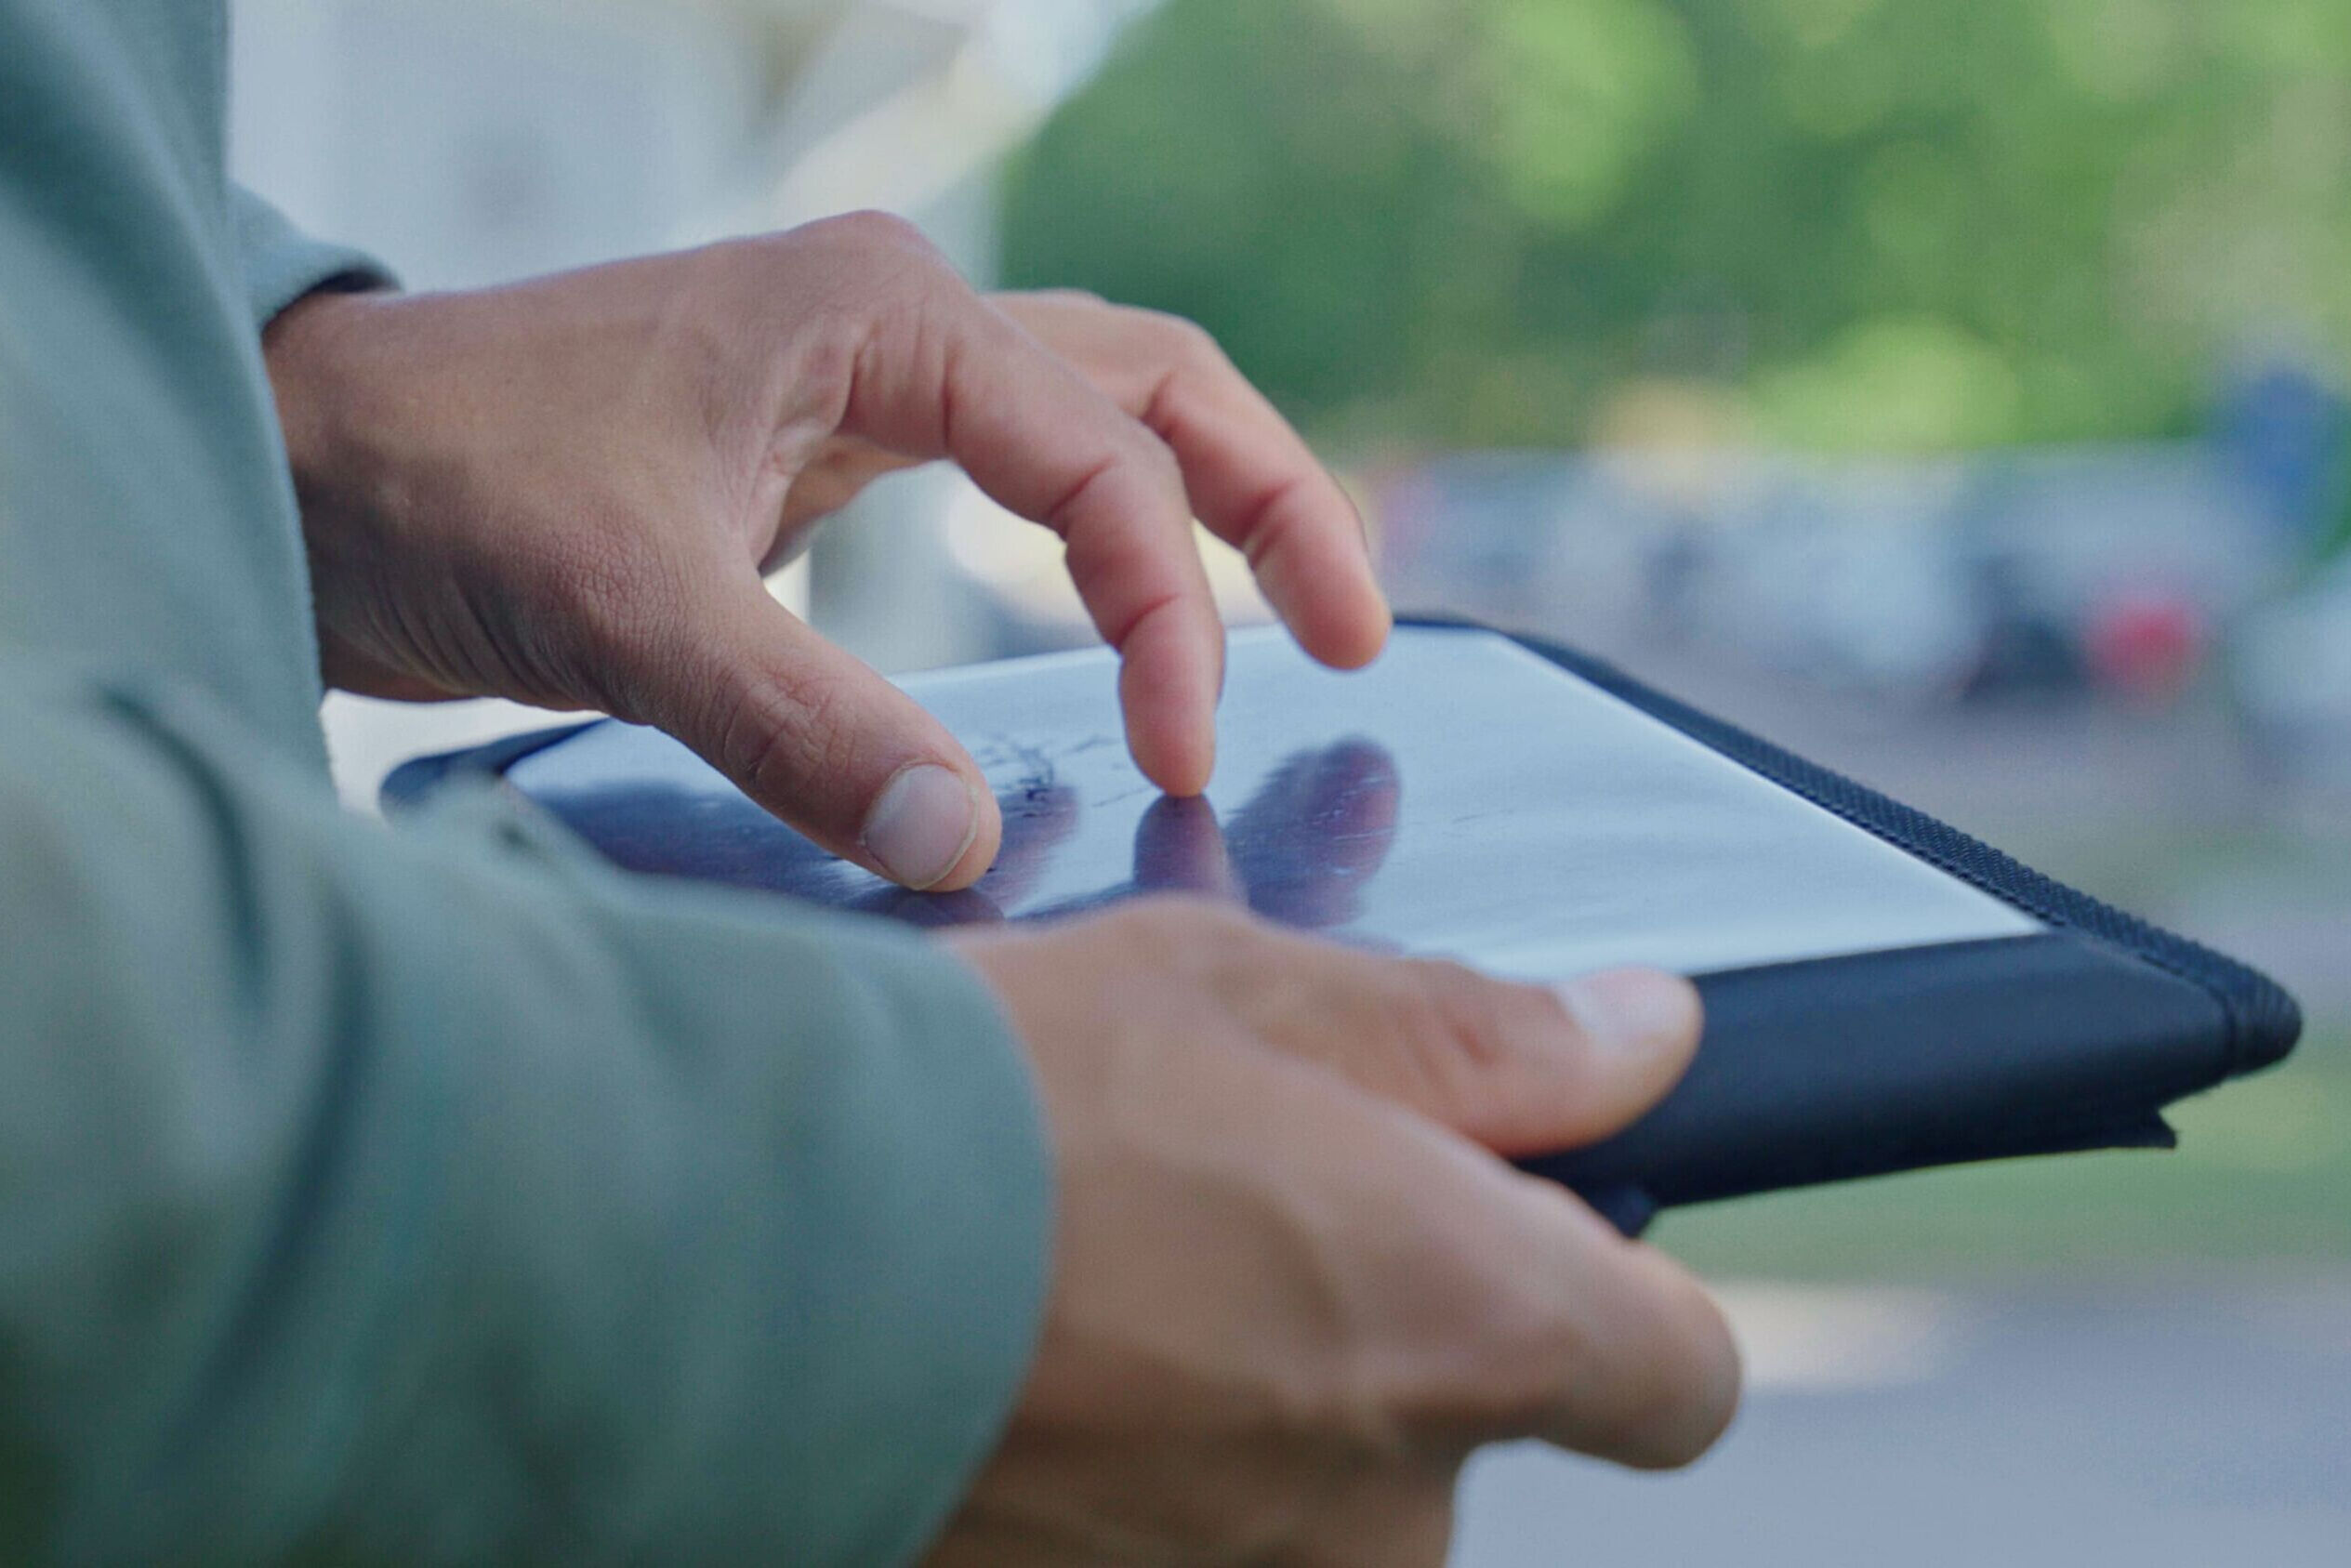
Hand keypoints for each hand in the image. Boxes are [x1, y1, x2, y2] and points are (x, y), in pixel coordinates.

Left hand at [263, 216, 1390, 889]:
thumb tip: (969, 848)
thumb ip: (802, 726)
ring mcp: (868, 382)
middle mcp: (898, 323)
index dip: (1168, 614)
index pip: (1103, 458)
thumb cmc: (442, 484)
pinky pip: (1020, 477)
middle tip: (1357, 645)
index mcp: (880, 311)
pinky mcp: (831, 454)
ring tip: (1298, 625)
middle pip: (1161, 388)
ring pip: (1105, 418)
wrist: (310, 465)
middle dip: (1272, 507)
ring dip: (1208, 509)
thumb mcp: (624, 605)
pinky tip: (1126, 621)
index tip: (1178, 760)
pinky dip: (1102, 543)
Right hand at [934, 901, 1739, 1567]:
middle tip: (1212, 1202)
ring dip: (1233, 1394)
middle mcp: (1383, 1506)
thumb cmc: (985, 1101)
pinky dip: (1126, 1462)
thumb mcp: (1239, 994)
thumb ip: (1474, 1036)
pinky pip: (1169, 1540)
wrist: (713, 1266)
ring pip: (1301, 1490)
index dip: (1627, 1303)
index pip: (1674, 1376)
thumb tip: (1644, 1037)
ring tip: (1085, 1276)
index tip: (1529, 1231)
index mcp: (1465, 1322)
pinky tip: (1019, 1362)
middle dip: (1369, 1321)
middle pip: (1454, 1424)